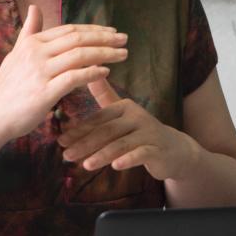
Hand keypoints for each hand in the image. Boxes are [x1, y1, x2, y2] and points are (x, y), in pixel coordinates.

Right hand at [0, 5, 127, 140]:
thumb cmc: (6, 88)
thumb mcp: (16, 54)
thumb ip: (29, 32)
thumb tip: (34, 7)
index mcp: (32, 43)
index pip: (69, 30)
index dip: (93, 29)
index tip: (112, 32)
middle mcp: (36, 53)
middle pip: (78, 39)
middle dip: (104, 38)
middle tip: (125, 39)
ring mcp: (40, 72)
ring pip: (79, 55)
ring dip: (104, 53)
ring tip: (123, 55)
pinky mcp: (44, 93)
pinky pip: (73, 78)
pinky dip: (92, 73)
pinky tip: (106, 72)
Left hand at [57, 78, 199, 180]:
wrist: (174, 150)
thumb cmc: (141, 132)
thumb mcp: (122, 114)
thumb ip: (104, 96)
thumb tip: (89, 69)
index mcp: (124, 107)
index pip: (98, 119)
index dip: (79, 130)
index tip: (61, 141)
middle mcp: (137, 116)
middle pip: (107, 131)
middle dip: (85, 144)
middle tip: (66, 155)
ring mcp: (148, 132)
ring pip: (121, 143)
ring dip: (102, 155)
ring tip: (86, 165)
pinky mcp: (158, 149)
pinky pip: (141, 154)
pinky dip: (128, 159)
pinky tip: (115, 166)